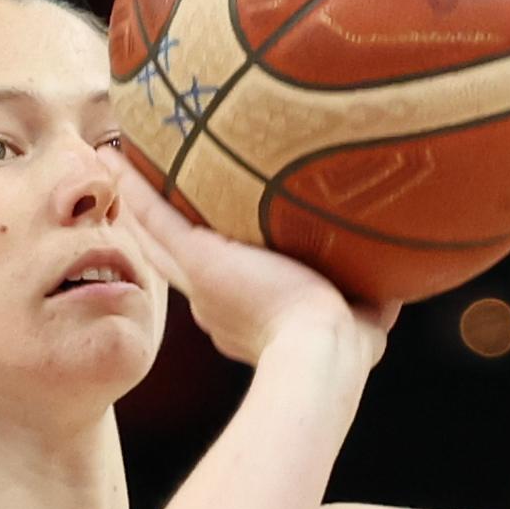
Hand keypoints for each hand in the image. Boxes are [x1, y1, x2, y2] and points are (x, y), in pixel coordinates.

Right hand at [115, 161, 397, 375]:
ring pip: (158, 232)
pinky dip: (132, 188)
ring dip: (135, 200)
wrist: (322, 352)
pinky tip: (111, 157)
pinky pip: (156, 216)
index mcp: (247, 311)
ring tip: (111, 164)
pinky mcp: (199, 260)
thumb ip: (373, 296)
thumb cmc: (348, 345)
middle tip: (139, 191)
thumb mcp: (364, 317)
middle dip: (160, 226)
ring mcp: (203, 279)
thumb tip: (398, 287)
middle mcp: (216, 298)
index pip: (222, 277)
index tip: (208, 234)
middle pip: (177, 253)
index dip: (210, 256)